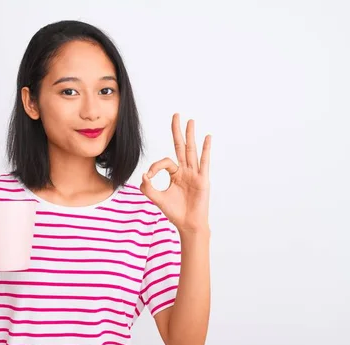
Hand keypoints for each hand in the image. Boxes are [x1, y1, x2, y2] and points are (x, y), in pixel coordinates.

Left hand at [140, 113, 210, 232]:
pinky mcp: (202, 180)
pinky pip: (204, 162)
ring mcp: (195, 174)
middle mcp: (186, 171)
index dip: (154, 167)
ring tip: (190, 121)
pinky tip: (207, 137)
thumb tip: (142, 175)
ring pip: (191, 151)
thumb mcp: (157, 199)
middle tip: (176, 115)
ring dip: (190, 136)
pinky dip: (206, 149)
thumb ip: (148, 188)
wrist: (188, 224)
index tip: (148, 177)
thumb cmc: (175, 212)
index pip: (165, 162)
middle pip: (181, 147)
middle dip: (178, 131)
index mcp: (175, 174)